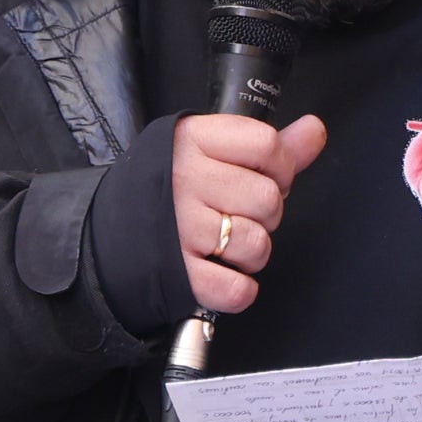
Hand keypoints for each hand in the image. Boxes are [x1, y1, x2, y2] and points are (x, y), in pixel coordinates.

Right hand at [168, 112, 330, 316]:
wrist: (107, 236)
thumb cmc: (167, 190)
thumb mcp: (210, 152)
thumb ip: (270, 146)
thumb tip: (314, 131)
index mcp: (193, 140)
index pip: (268, 145)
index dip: (279, 168)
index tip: (263, 177)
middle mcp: (185, 180)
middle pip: (269, 200)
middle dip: (264, 215)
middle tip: (235, 214)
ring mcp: (180, 228)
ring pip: (258, 245)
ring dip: (251, 253)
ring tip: (225, 244)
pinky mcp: (178, 274)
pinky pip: (237, 290)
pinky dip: (236, 289)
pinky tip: (218, 272)